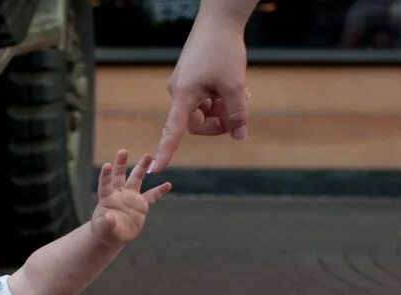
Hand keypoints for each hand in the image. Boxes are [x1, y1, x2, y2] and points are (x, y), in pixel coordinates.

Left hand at [91, 150, 170, 245]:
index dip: (106, 175)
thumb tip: (109, 218)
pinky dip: (160, 190)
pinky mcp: (141, 205)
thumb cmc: (105, 231)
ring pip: (136, 179)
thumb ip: (106, 223)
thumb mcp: (104, 229)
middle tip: (123, 151)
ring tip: (148, 156)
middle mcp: (118, 194)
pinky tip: (168, 184)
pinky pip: (152, 196)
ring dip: (141, 167)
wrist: (114, 235)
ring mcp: (130, 197)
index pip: (105, 184)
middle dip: (121, 163)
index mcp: (107, 198)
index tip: (107, 165)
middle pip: (119, 175)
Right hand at [152, 18, 248, 172]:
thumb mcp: (235, 87)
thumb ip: (237, 115)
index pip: (172, 131)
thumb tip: (240, 137)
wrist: (219, 20)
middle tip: (240, 115)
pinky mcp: (192, 78)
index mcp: (183, 95)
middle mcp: (179, 92)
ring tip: (243, 95)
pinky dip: (220, 99)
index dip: (166, 151)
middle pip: (196, 124)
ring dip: (222, 109)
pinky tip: (236, 88)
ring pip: (203, 111)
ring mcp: (185, 84)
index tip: (157, 168)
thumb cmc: (224, 51)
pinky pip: (204, 98)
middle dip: (218, 123)